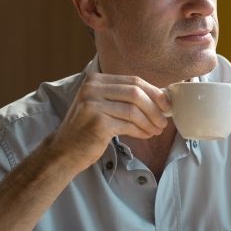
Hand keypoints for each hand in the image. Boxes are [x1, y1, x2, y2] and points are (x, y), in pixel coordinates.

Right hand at [48, 74, 170, 171]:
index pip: (133, 80)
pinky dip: (141, 131)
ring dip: (150, 122)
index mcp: (96, 80)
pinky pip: (129, 125)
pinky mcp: (98, 123)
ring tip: (156, 130)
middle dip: (155, 108)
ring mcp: (94, 105)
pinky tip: (145, 135)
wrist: (64, 151)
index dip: (154, 92)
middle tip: (163, 121)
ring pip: (134, 110)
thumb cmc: (87, 129)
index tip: (166, 104)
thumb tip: (158, 97)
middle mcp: (93, 89)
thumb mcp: (102, 105)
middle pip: (136, 93)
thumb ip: (123, 97)